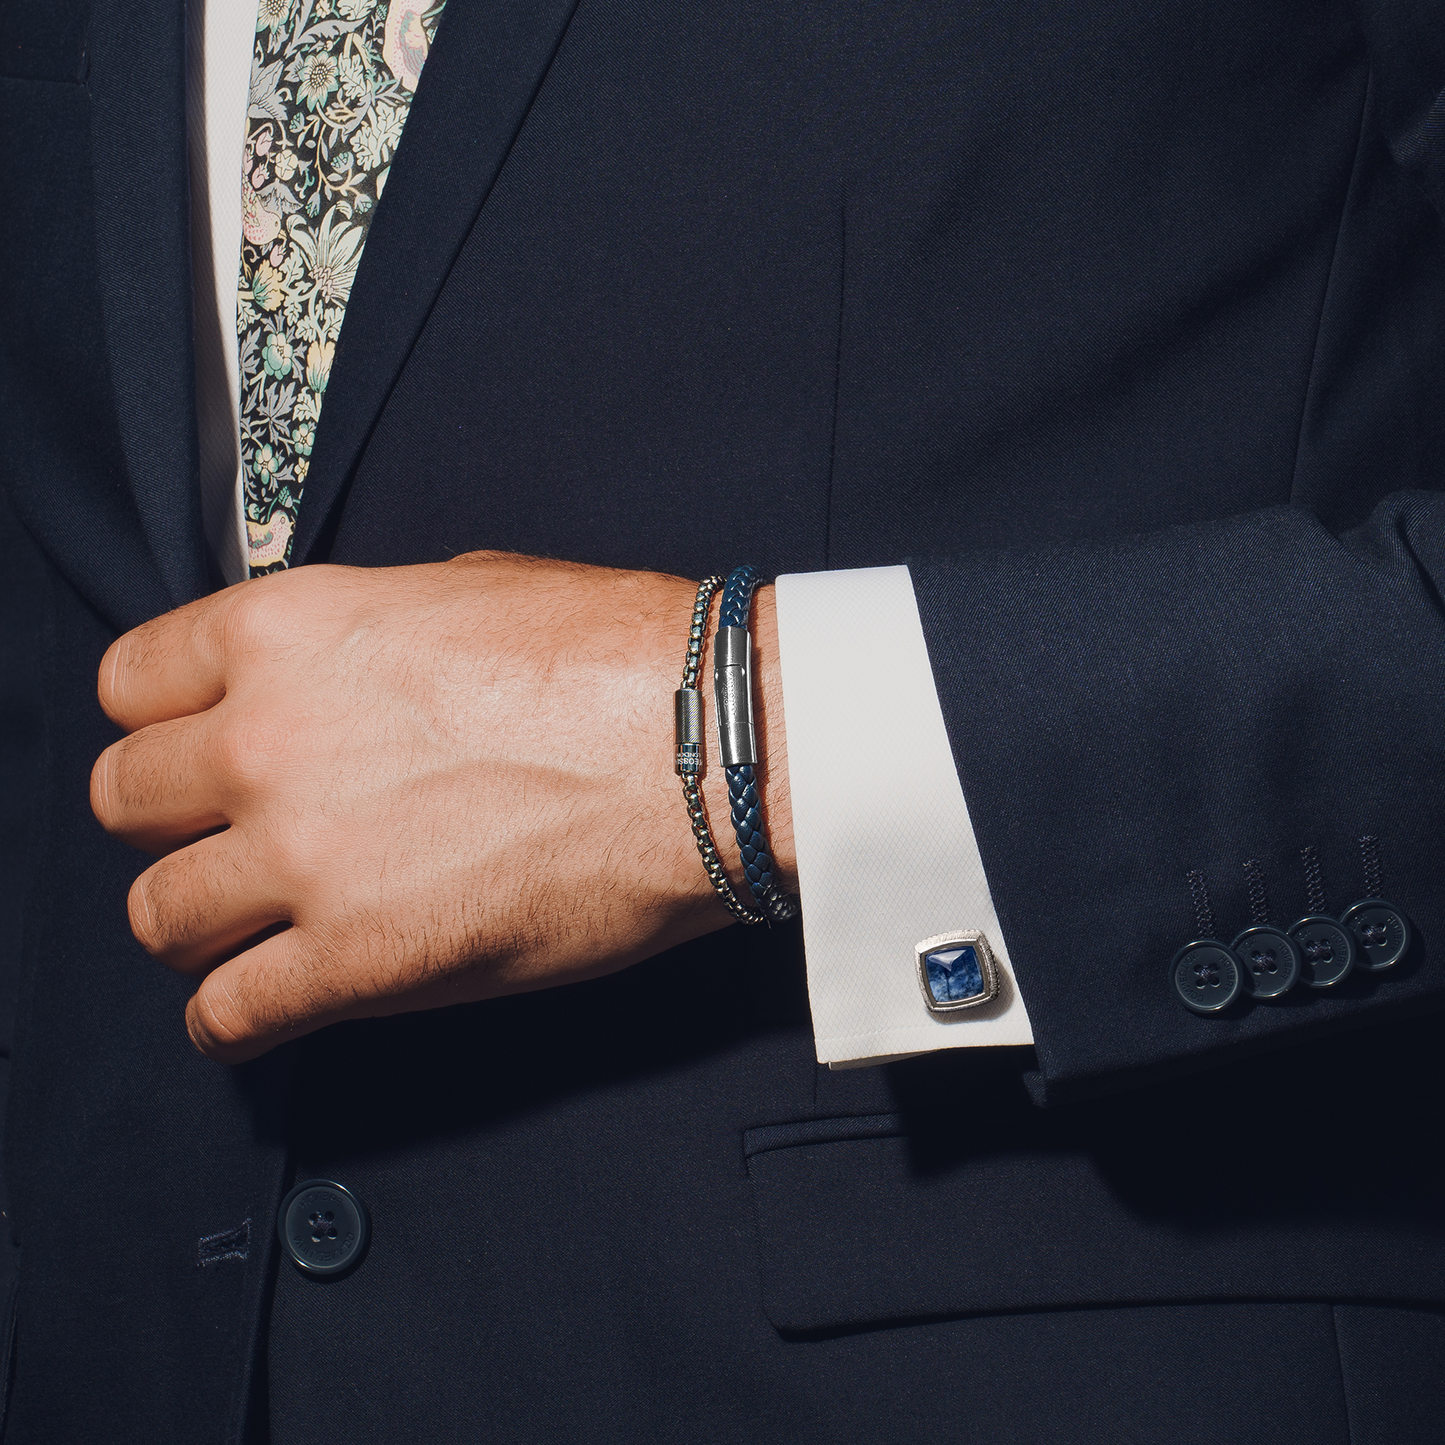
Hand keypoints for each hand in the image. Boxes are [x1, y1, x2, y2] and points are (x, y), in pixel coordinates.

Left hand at [90, 553, 793, 1061]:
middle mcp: (269, 739)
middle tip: (227, 838)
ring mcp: (305, 855)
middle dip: (172, 823)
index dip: (162, 722)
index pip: (129, 684)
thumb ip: (363, 632)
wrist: (709, 748)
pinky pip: (225, 1015)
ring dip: (198, 925)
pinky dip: (230, 1022)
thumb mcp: (467, 591)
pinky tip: (263, 1007)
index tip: (193, 751)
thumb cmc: (616, 658)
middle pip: (126, 803)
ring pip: (157, 916)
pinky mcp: (358, 959)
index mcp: (290, 630)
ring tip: (249, 929)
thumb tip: (341, 668)